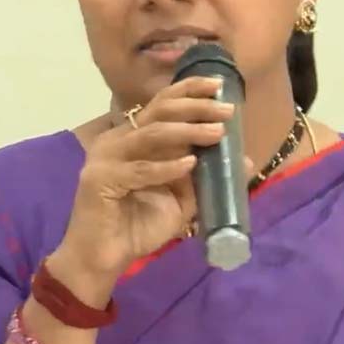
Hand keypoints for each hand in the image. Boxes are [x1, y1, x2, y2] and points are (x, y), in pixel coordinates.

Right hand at [53, 76, 250, 285]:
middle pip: (160, 110)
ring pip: (152, 133)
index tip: (219, 85)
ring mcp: (106, 157)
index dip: (189, 90)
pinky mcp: (100, 179)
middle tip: (226, 110)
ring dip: (188, 130)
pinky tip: (190, 164)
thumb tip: (243, 159)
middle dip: (196, 106)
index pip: (162, 104)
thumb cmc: (138, 227)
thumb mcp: (181, 200)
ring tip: (216, 132)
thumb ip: (205, 178)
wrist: (103, 258)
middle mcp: (118, 140)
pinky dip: (168, 166)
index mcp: (133, 138)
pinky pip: (141, 169)